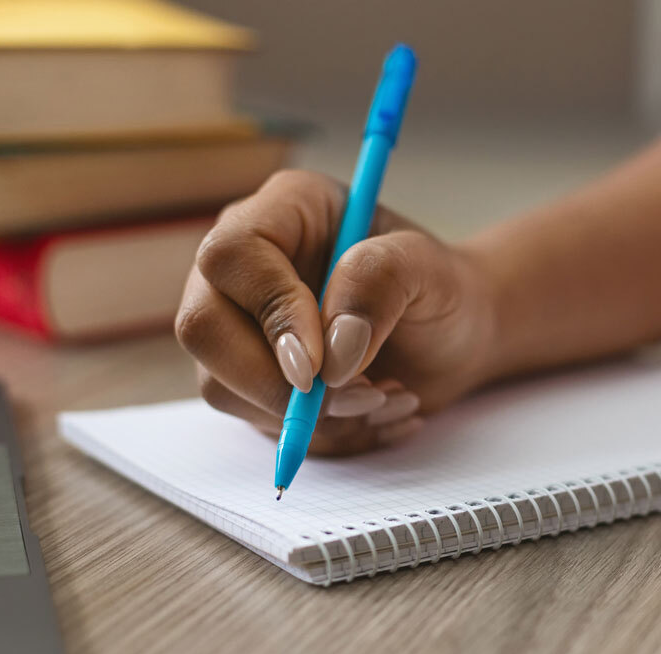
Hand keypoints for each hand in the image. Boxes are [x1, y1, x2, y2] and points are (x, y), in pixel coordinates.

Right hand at [175, 170, 497, 454]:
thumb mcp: (427, 268)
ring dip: (311, 416)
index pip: (232, 257)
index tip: (320, 364)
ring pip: (223, 386)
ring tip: (386, 396)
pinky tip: (376, 412)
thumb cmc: (441, 288)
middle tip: (361, 395)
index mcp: (285, 211)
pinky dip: (324, 434)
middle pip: (203, 328)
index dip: (270, 314)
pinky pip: (258, 422)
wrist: (457, 335)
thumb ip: (378, 284)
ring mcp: (243, 325)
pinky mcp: (255, 377)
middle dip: (277, 383)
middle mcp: (249, 267)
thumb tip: (329, 356)